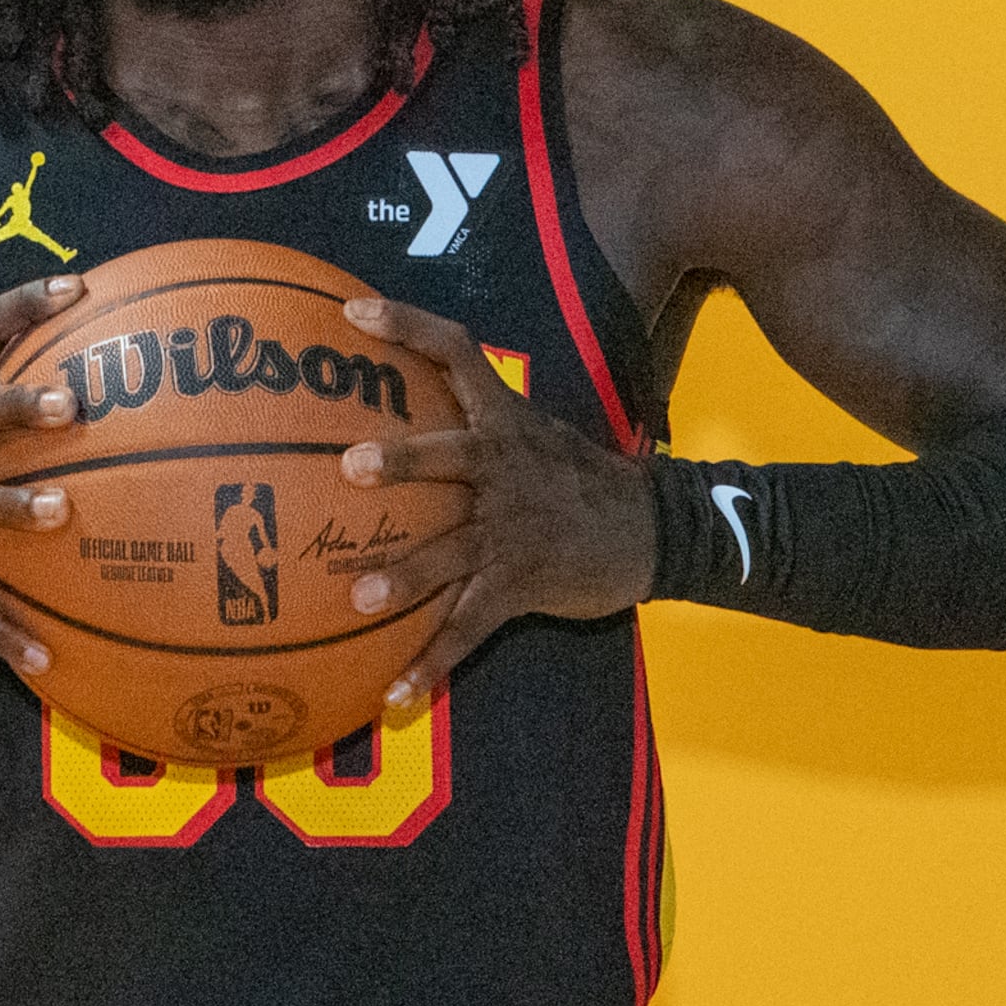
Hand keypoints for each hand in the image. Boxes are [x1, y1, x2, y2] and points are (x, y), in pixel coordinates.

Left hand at [336, 294, 655, 711]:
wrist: (655, 531)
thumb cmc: (578, 479)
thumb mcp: (535, 433)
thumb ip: (478, 421)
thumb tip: (400, 402)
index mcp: (505, 423)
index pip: (456, 355)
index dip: (406, 326)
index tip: (351, 310)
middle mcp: (506, 470)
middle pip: (451, 458)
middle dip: (404, 461)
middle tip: (352, 467)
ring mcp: (515, 530)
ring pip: (454, 552)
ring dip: (407, 577)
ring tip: (358, 597)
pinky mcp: (523, 584)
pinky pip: (469, 629)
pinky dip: (430, 664)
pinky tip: (394, 695)